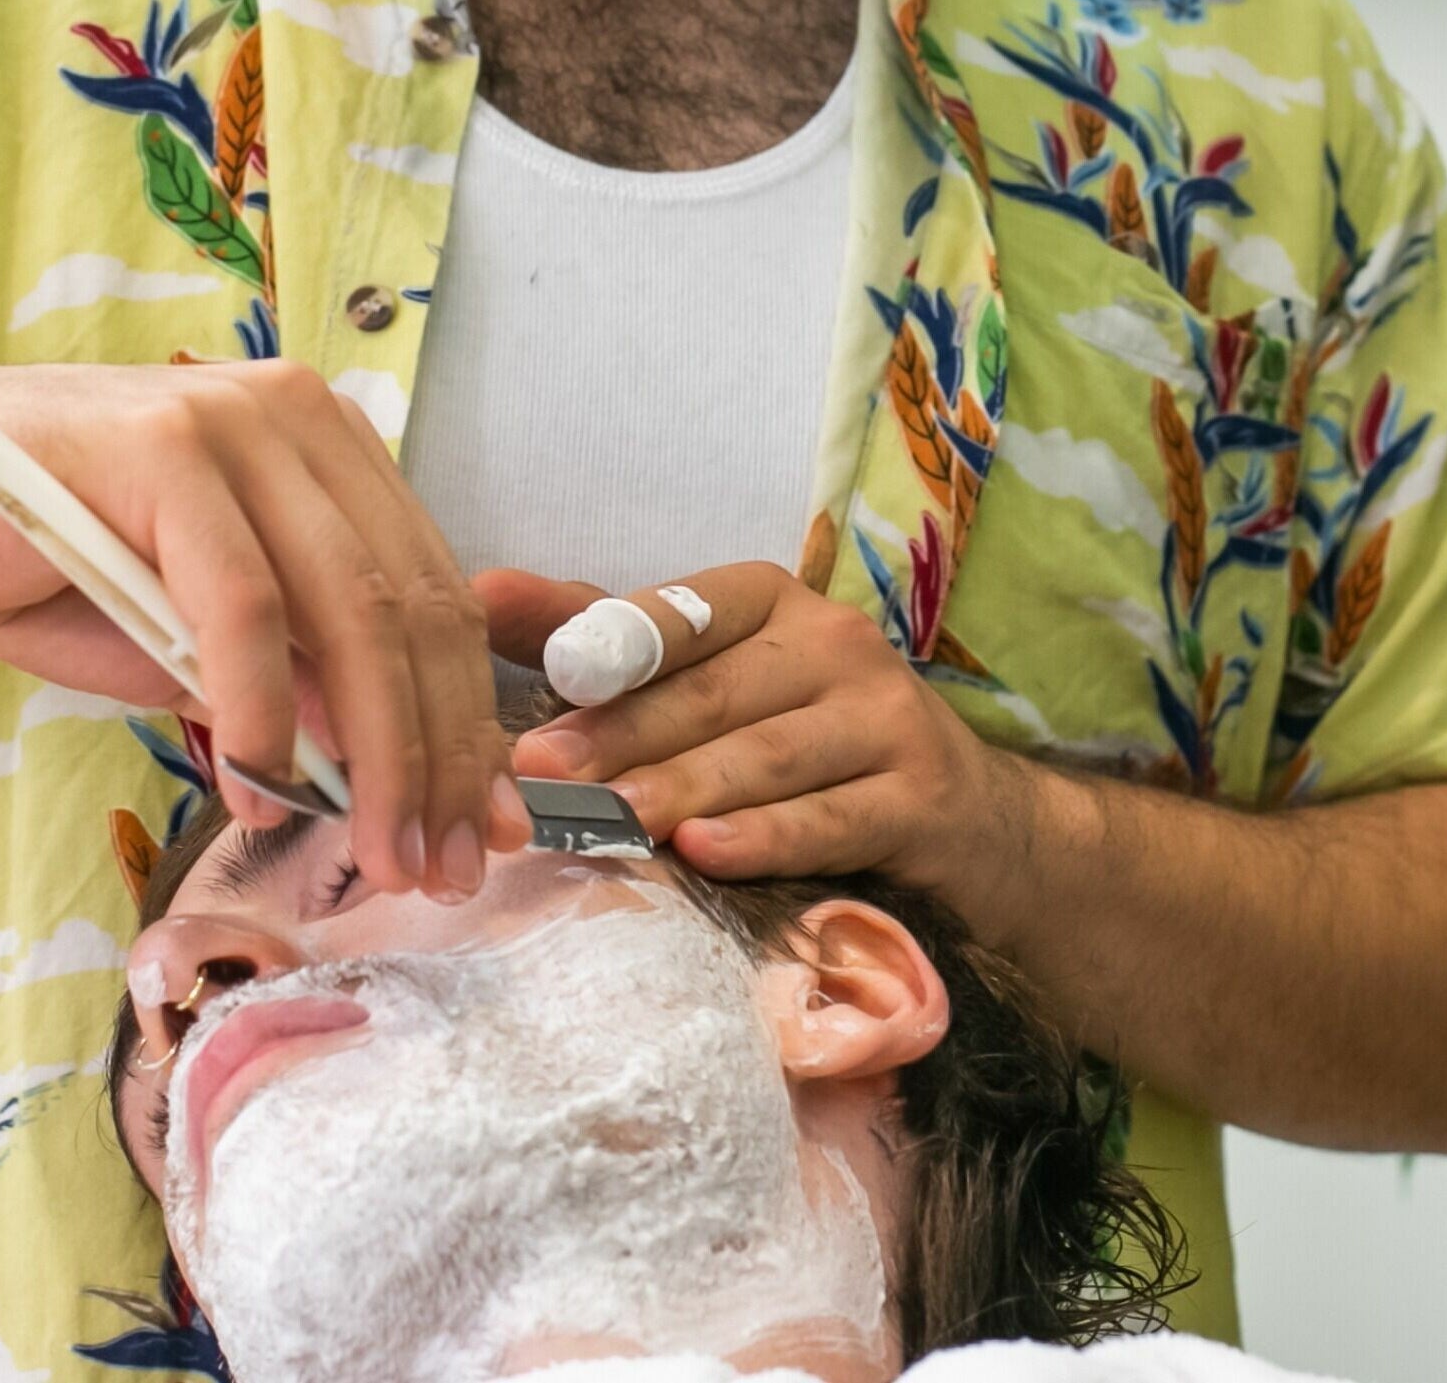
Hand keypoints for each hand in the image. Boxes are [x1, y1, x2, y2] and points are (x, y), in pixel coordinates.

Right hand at [0, 350, 522, 899]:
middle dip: (441, 755)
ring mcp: (233, 423)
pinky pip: (245, 605)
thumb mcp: (186, 639)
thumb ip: (285, 684)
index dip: (470, 723)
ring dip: (375, 751)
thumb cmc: (34, 558)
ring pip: (350, 609)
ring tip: (376, 850)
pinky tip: (262, 786)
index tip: (483, 831)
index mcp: (328, 450)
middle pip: (414, 607)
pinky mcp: (163, 449)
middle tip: (440, 868)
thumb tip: (378, 780)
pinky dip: (265, 708)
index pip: (435, 598)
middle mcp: (300, 421)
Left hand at [478, 561, 1028, 897]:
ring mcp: (887, 720)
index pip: (686, 613)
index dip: (613, 643)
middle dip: (624, 732)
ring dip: (685, 784)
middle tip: (541, 771)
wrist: (966, 822)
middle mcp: (836, 644)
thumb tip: (480, 593)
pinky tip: (708, 852)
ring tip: (612, 817)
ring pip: (770, 753)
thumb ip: (605, 641)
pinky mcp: (922, 799)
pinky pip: (835, 817)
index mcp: (772, 603)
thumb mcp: (718, 680)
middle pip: (716, 689)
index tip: (545, 681)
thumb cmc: (807, 743)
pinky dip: (769, 835)